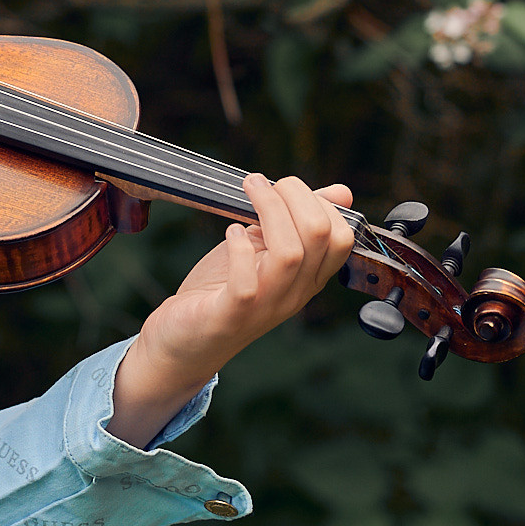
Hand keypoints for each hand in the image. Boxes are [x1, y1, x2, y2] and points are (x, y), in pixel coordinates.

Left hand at [107, 173, 354, 447]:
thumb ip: (296, 222)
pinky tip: (231, 231)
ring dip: (269, 210)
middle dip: (295, 196)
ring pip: (290, 254)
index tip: (285, 186)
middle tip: (263, 184)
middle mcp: (294, 294)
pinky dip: (240, 248)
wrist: (183, 341)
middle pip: (321, 237)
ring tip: (248, 191)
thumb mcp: (263, 248)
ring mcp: (265, 306)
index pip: (341, 238)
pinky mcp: (230, 314)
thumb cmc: (222, 289)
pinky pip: (247, 283)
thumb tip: (341, 192)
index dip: (319, 202)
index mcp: (307, 278)